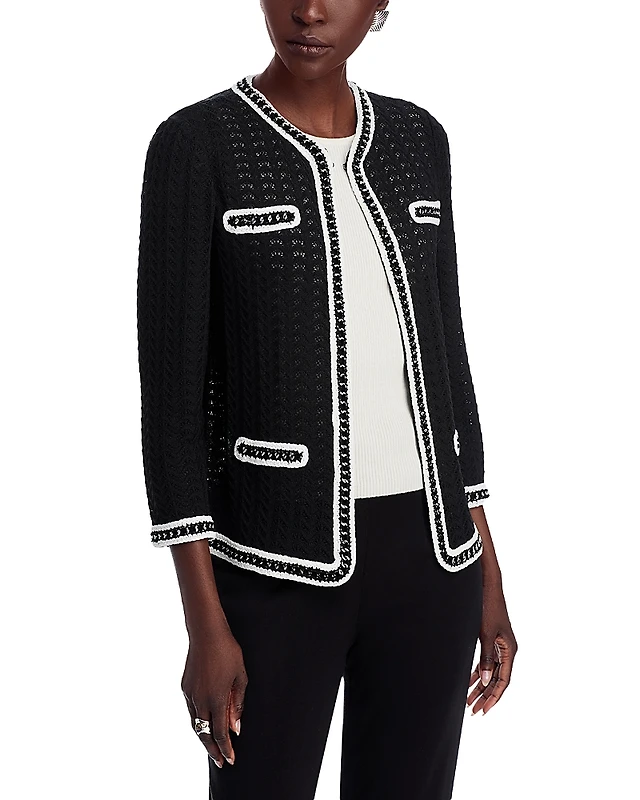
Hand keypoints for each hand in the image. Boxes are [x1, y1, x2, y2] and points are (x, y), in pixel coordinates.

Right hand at [181, 625, 248, 766]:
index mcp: (216, 699)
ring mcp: (190, 694)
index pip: (220, 733)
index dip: (225, 749)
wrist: (206, 633)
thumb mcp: (240, 676)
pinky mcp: (185, 687)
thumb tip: (235, 727)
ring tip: (212, 747)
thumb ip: (237, 703)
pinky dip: (198, 721)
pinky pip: (191, 710)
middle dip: (212, 750)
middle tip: (220, 761)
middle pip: (205, 734)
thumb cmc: (228, 652)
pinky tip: (204, 723)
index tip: (230, 760)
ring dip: (203, 737)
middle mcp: (201, 700)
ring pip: (196, 724)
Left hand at [467, 581, 516, 714]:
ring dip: (480, 686)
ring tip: (469, 701)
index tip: (484, 710)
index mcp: (510, 650)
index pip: (503, 681)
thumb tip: (484, 681)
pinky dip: (477, 673)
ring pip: (490, 672)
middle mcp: (506, 650)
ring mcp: (498, 645)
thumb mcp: (485, 633)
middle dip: (485, 696)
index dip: (494, 697)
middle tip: (473, 711)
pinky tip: (469, 681)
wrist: (486, 585)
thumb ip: (486, 657)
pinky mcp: (490, 640)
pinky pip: (485, 662)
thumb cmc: (488, 606)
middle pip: (496, 679)